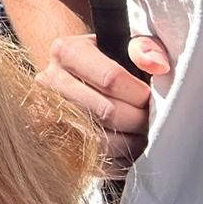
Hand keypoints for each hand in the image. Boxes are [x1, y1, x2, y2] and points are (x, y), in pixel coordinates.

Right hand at [35, 32, 171, 173]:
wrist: (72, 78)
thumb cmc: (105, 60)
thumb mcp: (123, 43)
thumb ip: (145, 46)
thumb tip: (157, 65)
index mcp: (66, 52)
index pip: (111, 79)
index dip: (139, 93)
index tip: (150, 96)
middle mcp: (49, 83)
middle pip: (106, 112)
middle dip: (138, 120)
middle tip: (151, 119)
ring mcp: (45, 115)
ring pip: (100, 141)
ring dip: (131, 143)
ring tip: (143, 134)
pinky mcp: (51, 144)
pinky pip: (92, 161)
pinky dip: (117, 159)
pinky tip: (127, 147)